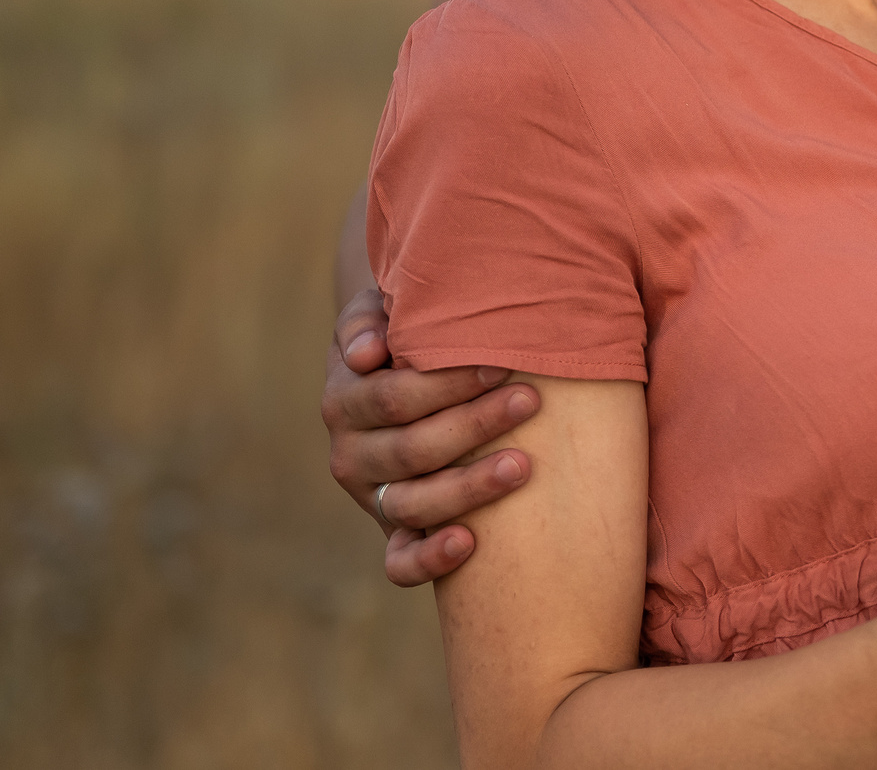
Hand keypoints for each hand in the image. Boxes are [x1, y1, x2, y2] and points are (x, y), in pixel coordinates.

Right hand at [322, 285, 542, 585]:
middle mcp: (351, 455)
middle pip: (412, 449)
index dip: (447, 383)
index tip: (501, 363)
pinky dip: (428, 561)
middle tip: (530, 400)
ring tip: (522, 465)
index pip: (395, 397)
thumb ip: (368, 322)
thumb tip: (366, 354)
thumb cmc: (403, 334)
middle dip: (475, 424)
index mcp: (345, 401)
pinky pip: (400, 563)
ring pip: (412, 504)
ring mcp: (372, 498)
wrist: (398, 376)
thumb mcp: (379, 313)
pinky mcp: (392, 533)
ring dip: (468, 487)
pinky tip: (468, 543)